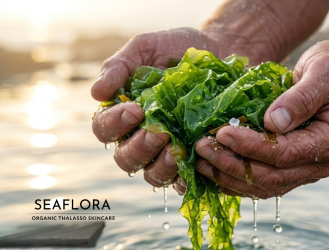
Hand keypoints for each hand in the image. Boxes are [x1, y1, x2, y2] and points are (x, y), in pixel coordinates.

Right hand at [92, 28, 229, 188]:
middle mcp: (141, 137)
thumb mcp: (147, 48)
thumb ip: (120, 66)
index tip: (135, 109)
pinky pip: (183, 181)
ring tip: (174, 150)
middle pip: (125, 159)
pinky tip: (192, 168)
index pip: (105, 129)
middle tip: (157, 133)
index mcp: (124, 113)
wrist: (221, 52)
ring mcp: (167, 151)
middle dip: (138, 149)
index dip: (114, 124)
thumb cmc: (179, 50)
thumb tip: (96, 93)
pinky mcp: (193, 159)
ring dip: (160, 167)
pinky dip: (185, 181)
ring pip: (152, 175)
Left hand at [195, 39, 328, 197]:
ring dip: (229, 177)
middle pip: (269, 176)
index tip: (222, 132)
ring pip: (263, 185)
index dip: (250, 146)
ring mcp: (304, 168)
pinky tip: (215, 172)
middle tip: (201, 149)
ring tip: (200, 162)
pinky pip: (263, 182)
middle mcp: (317, 163)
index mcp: (328, 141)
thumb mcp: (325, 72)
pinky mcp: (291, 165)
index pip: (283, 153)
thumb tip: (273, 121)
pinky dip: (237, 180)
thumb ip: (302, 98)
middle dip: (231, 165)